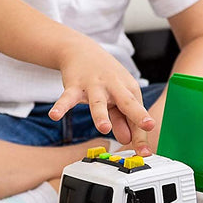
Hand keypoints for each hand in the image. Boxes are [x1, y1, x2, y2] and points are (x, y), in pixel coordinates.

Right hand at [48, 38, 154, 155]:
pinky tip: (55, 115)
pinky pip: (67, 98)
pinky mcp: (74, 86)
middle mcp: (113, 87)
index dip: (141, 134)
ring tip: (104, 128)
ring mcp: (94, 86)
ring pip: (98, 102)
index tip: (145, 152)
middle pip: (127, 102)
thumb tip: (128, 140)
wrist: (81, 50)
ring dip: (101, 115)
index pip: (137, 114)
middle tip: (147, 126)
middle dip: (137, 115)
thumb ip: (122, 119)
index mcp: (128, 90)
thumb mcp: (117, 96)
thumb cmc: (104, 76)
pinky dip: (61, 106)